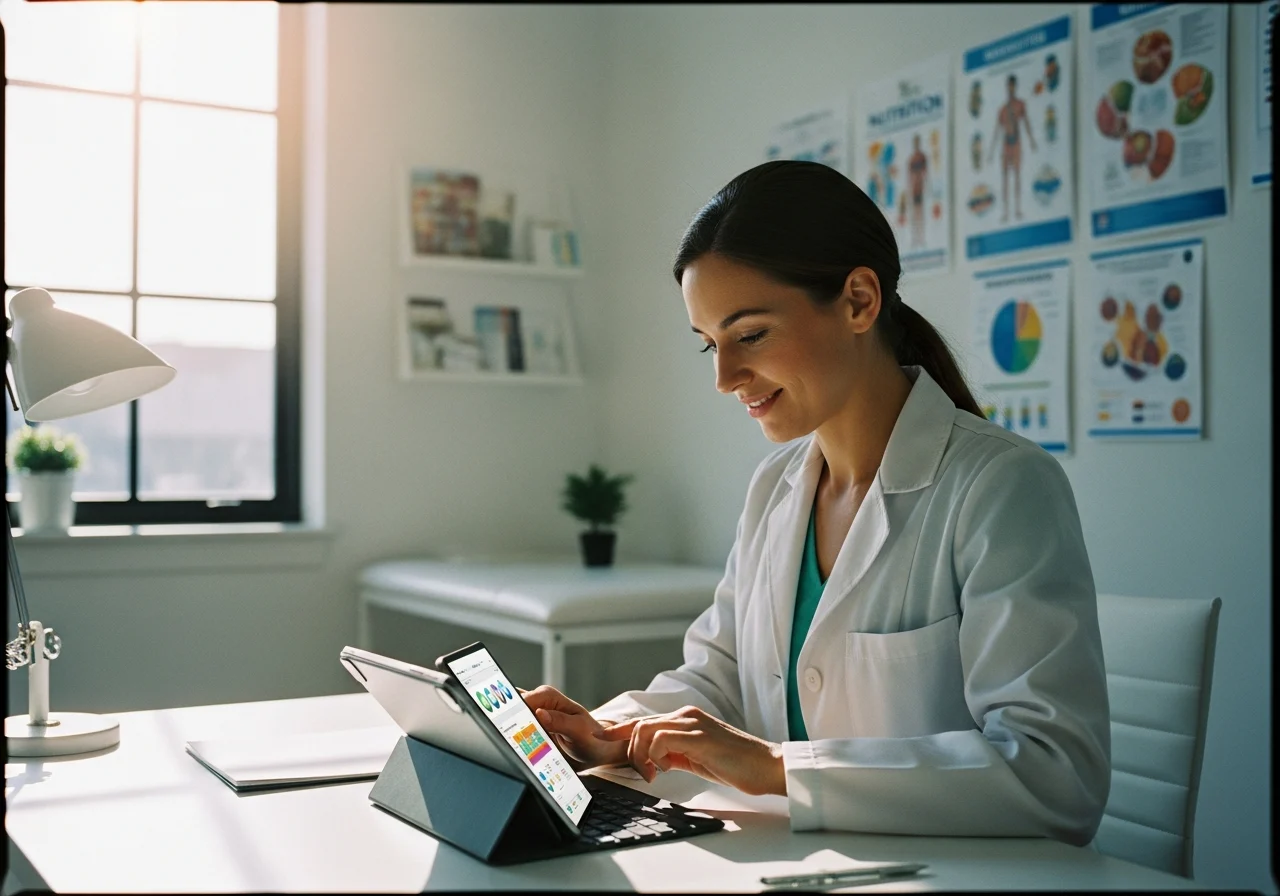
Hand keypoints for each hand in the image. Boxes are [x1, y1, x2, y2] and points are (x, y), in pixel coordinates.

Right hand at [519, 685, 628, 770]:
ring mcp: (532, 716)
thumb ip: (561, 722)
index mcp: (549, 697)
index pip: (522, 701)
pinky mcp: (529, 728)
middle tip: (509, 742)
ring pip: (509, 719)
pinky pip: (514, 731)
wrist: (596, 751)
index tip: (510, 731)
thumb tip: (540, 713)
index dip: (514, 715)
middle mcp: (538, 703)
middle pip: (511, 708)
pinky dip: (512, 740)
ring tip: (513, 748)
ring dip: (508, 733)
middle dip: (506, 723)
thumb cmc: (592, 738)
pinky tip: (516, 751)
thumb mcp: (580, 730)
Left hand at [597, 705, 785, 796]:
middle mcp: (687, 715)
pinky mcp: (699, 737)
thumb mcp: (698, 757)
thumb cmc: (737, 764)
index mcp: (686, 718)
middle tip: (641, 773)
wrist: (768, 766)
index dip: (619, 733)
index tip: (602, 743)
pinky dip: (654, 756)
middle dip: (627, 750)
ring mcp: (693, 724)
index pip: (643, 721)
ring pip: (645, 729)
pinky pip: (661, 739)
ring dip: (640, 755)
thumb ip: (676, 753)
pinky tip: (664, 770)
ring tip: (652, 774)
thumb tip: (653, 760)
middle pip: (638, 725)